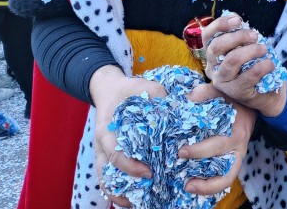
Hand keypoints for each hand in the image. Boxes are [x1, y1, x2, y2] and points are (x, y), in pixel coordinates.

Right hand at [88, 65, 164, 206]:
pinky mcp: (107, 156)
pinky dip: (120, 188)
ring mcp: (102, 153)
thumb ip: (161, 98)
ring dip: (120, 195)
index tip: (150, 173)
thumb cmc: (131, 91)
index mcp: (108, 130)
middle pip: (106, 175)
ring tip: (140, 205)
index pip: (116, 155)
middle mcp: (102, 145)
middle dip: (123, 191)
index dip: (132, 167)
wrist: (110, 90)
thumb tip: (184, 107)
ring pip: (106, 180)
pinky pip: (109, 177)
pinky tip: (136, 197)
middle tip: (145, 200)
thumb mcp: (146, 89)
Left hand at [180, 85, 254, 196]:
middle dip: (199, 166)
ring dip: (208, 186)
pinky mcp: (234, 162)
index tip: (181, 151)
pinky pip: (226, 179)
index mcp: (235, 129)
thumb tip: (187, 98)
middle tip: (180, 162)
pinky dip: (212, 186)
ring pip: (227, 177)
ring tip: (188, 187)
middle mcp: (238, 145)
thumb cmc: (230, 99)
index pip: (219, 144)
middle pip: (222, 163)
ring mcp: (237, 155)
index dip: (200, 151)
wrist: (248, 106)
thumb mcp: (220, 91)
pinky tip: (195, 186)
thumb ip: (204, 92)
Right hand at [202, 14, 284, 116]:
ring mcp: (223, 82)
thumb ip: (239, 34)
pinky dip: (262, 66)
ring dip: (250, 51)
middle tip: (255, 36)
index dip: (220, 24)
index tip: (238, 20)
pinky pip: (248, 76)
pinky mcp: (236, 92)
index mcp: (213, 54)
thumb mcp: (246, 48)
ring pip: (231, 60)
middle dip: (238, 37)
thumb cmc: (254, 65)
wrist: (268, 92)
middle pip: (217, 47)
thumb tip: (234, 16)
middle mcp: (213, 68)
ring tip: (264, 49)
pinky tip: (270, 64)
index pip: (207, 36)